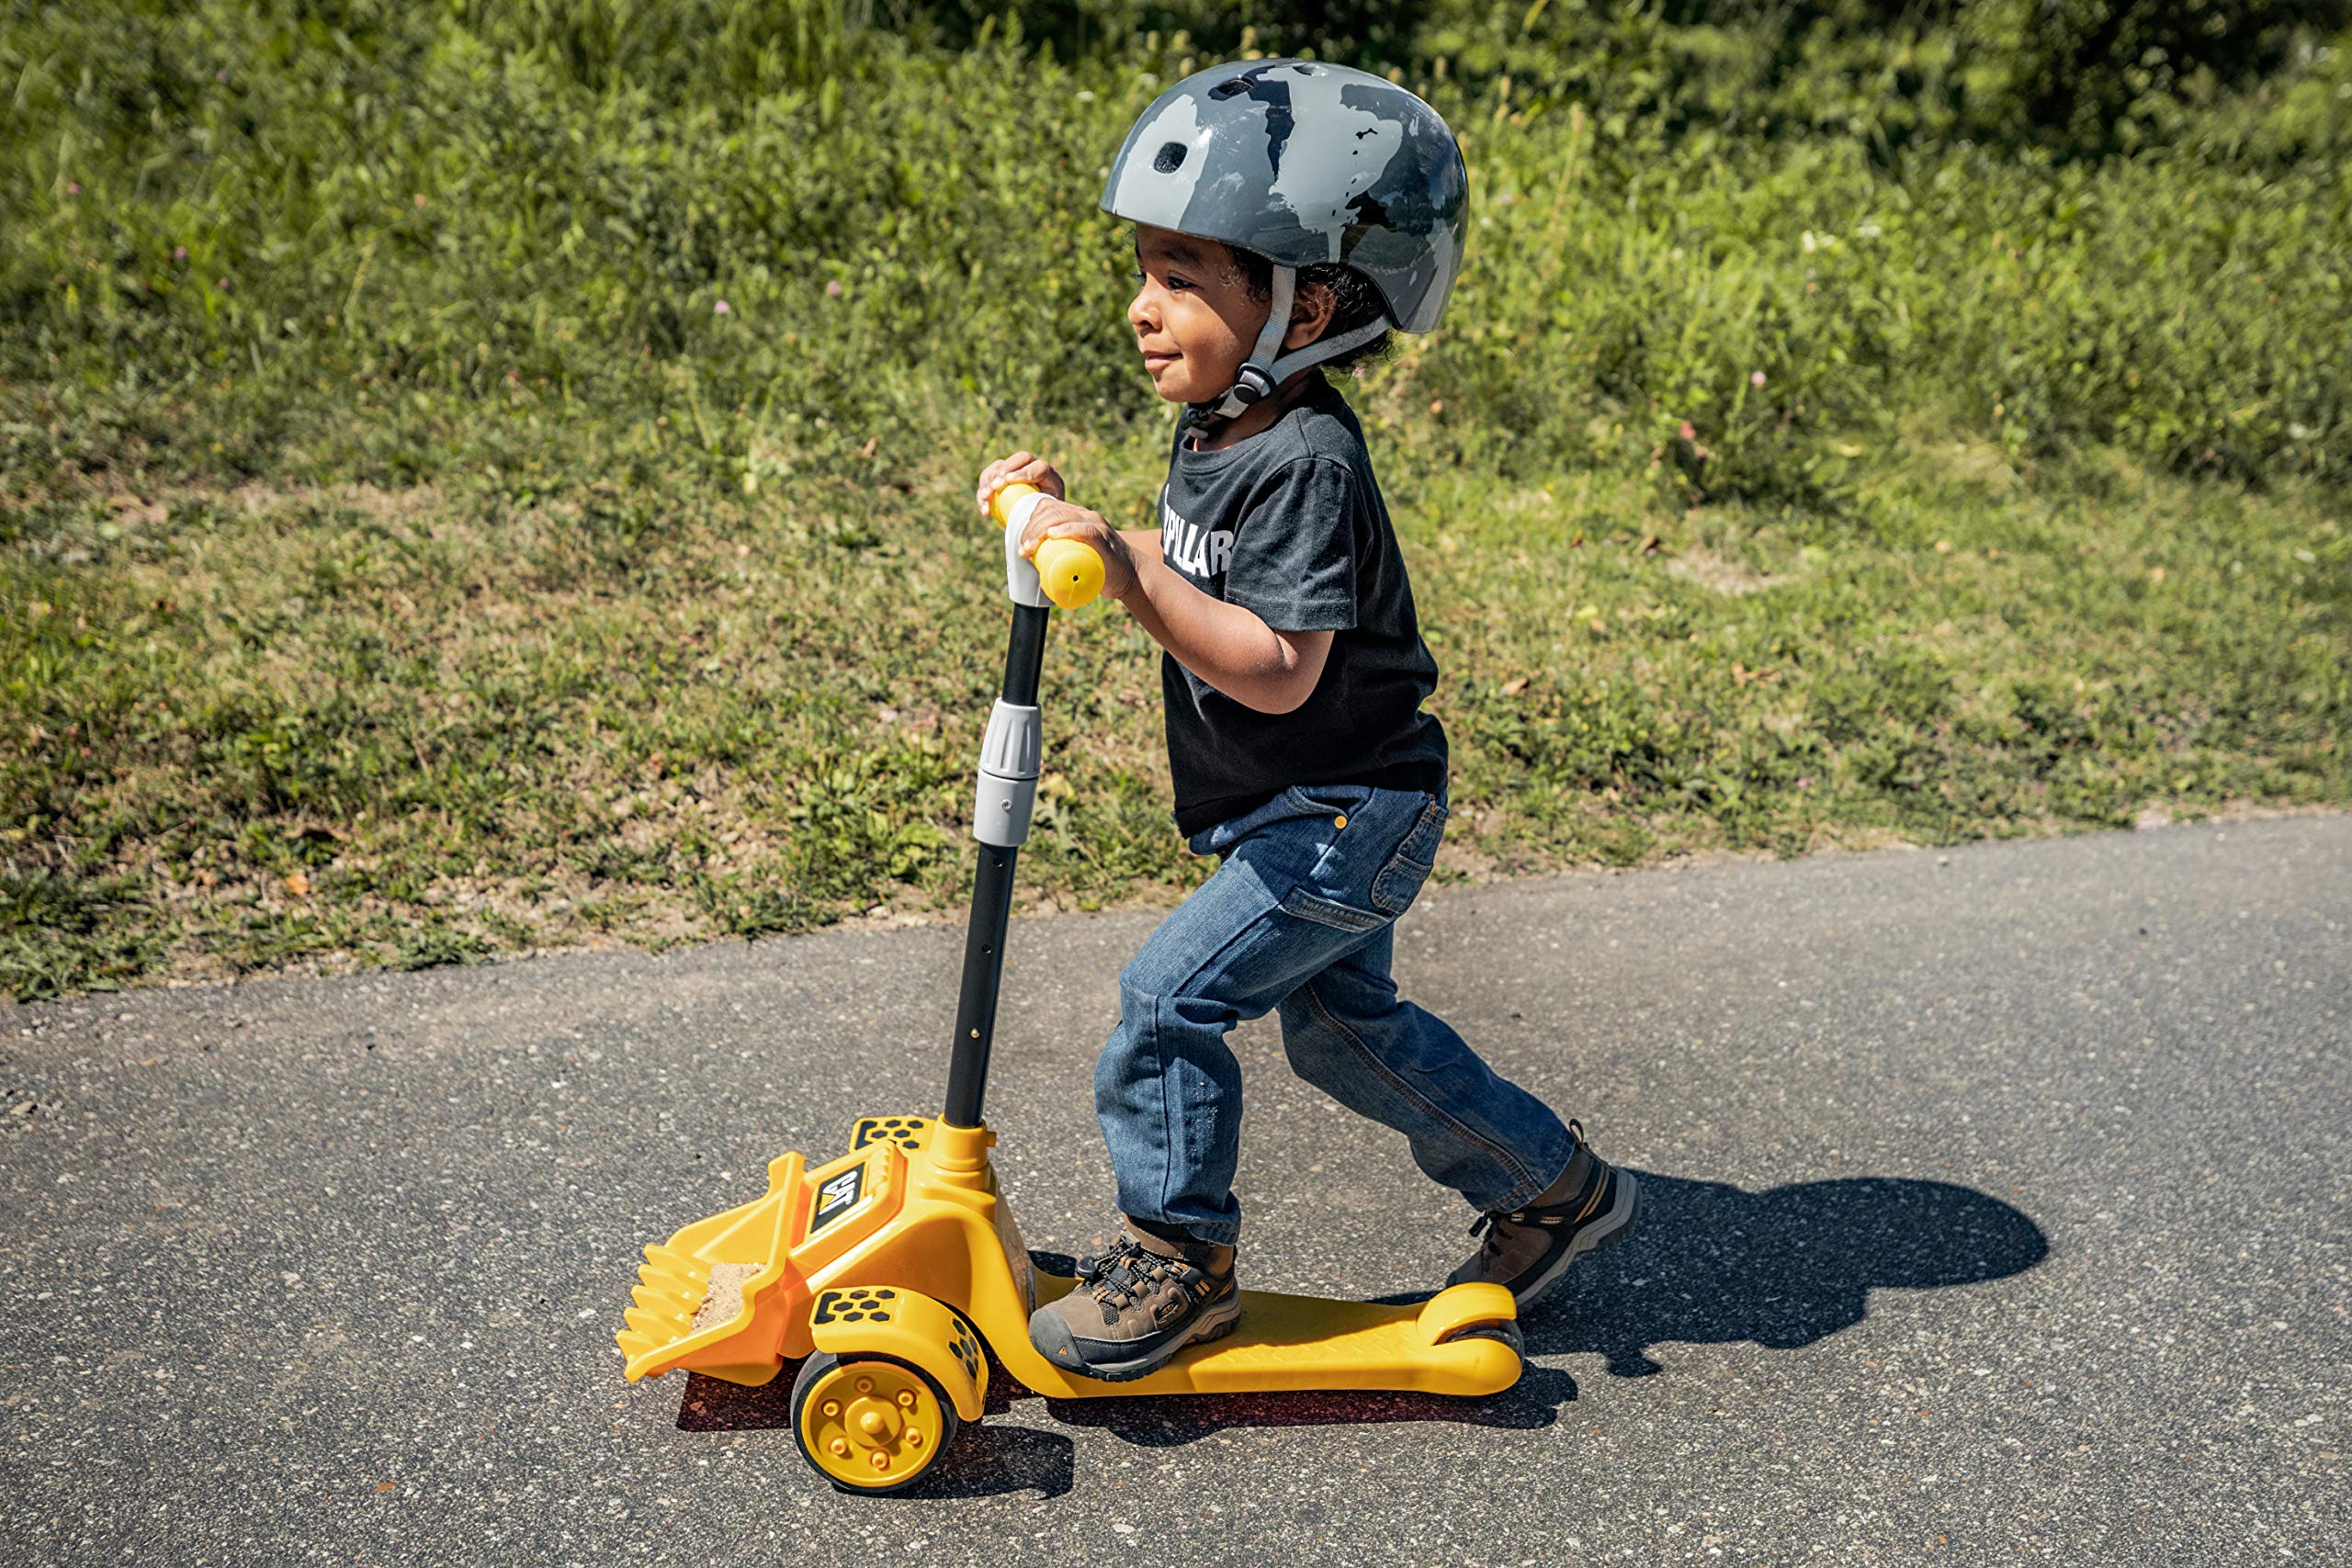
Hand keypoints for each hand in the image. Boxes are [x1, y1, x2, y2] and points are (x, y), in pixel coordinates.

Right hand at [975, 450, 1065, 516]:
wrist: (1037, 524)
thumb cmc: (1045, 524)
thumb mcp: (1049, 519)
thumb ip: (1044, 513)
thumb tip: (1033, 514)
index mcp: (1049, 476)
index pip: (1039, 467)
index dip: (1025, 472)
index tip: (1010, 481)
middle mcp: (1032, 468)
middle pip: (1019, 459)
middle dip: (1004, 470)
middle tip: (995, 486)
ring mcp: (1014, 471)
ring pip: (998, 466)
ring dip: (988, 480)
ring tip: (985, 497)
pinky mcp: (1000, 479)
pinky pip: (987, 481)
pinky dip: (982, 494)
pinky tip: (985, 512)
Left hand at [1019, 497, 1136, 602]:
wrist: (1130, 576)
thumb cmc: (1099, 569)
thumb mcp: (1075, 554)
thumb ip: (1058, 554)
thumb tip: (1028, 569)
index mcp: (1076, 517)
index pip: (1047, 507)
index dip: (1030, 521)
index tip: (1022, 543)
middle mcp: (1086, 516)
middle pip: (1051, 511)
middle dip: (1031, 529)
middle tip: (1024, 550)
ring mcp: (1096, 525)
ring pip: (1062, 517)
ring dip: (1040, 531)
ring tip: (1030, 549)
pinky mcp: (1104, 539)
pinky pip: (1085, 529)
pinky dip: (1067, 530)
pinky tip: (1053, 534)